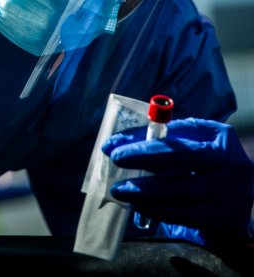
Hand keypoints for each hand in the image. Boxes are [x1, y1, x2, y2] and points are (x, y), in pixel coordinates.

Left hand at [102, 118, 253, 239]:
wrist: (237, 204)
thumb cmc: (205, 168)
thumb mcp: (193, 147)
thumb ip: (162, 141)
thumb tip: (117, 143)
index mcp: (220, 137)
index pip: (175, 132)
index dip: (141, 137)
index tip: (114, 143)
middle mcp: (230, 163)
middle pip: (180, 156)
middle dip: (142, 157)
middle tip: (115, 159)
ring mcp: (229, 193)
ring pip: (177, 190)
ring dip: (142, 190)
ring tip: (119, 189)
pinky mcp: (222, 219)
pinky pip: (181, 214)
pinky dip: (155, 209)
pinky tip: (138, 205)